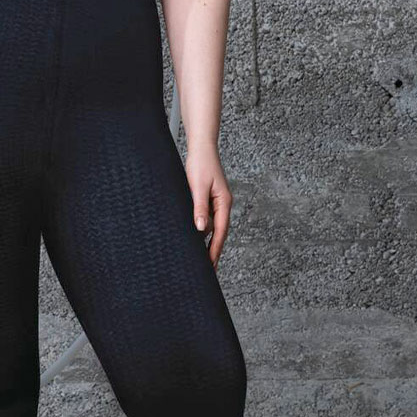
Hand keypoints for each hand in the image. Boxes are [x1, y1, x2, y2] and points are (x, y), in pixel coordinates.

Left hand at [185, 143, 232, 266]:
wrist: (201, 147)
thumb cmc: (201, 164)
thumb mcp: (198, 187)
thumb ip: (199, 208)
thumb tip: (201, 229)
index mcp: (223, 202)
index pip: (220, 232)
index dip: (215, 249)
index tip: (211, 265)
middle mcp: (222, 204)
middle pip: (218, 233)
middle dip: (212, 250)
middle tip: (206, 269)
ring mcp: (216, 202)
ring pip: (211, 226)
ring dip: (205, 241)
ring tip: (197, 257)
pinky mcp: (208, 199)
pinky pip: (206, 219)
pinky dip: (201, 229)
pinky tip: (193, 237)